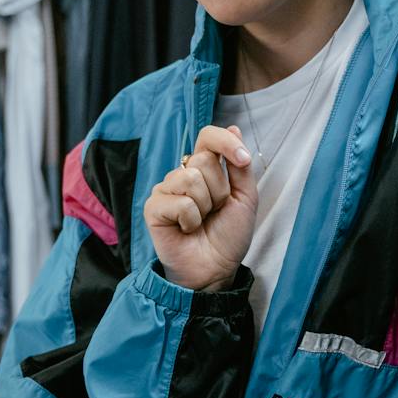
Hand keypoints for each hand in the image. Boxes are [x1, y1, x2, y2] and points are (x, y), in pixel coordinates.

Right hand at [144, 124, 257, 291]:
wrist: (216, 269)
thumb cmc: (228, 235)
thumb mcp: (245, 197)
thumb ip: (240, 166)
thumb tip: (233, 127)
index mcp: (203, 168)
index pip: (208, 136)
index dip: (226, 142)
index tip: (243, 160)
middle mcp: (181, 174)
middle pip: (203, 160)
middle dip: (219, 190)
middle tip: (215, 211)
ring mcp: (165, 189)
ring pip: (191, 179)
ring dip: (206, 206)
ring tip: (201, 222)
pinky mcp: (153, 207)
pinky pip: (180, 202)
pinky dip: (191, 220)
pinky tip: (186, 230)